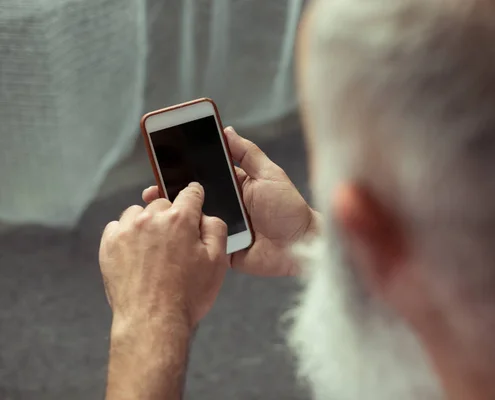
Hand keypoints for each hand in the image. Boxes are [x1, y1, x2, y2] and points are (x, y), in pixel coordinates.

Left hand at [100, 182, 228, 331]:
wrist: (152, 321)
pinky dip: (127, 235)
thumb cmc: (187, 295)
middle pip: (163, 203)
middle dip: (171, 216)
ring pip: (139, 213)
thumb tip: (205, 215)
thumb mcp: (217, 262)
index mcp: (180, 219)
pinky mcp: (108, 244)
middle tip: (176, 242)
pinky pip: (118, 227)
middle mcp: (151, 218)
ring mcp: (126, 230)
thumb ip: (216, 229)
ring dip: (147, 224)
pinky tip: (136, 255)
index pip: (190, 193)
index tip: (194, 198)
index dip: (195, 195)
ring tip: (154, 249)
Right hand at [142, 127, 319, 276]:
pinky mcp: (223, 251)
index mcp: (235, 186)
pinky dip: (188, 241)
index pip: (205, 175)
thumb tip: (226, 130)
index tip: (164, 163)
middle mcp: (226, 206)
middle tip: (153, 189)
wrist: (302, 246)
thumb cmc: (289, 208)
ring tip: (157, 211)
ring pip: (194, 222)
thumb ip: (248, 154)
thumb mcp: (270, 174)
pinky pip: (202, 245)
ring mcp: (223, 229)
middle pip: (195, 199)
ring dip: (177, 217)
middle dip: (173, 193)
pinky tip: (172, 236)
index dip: (186, 170)